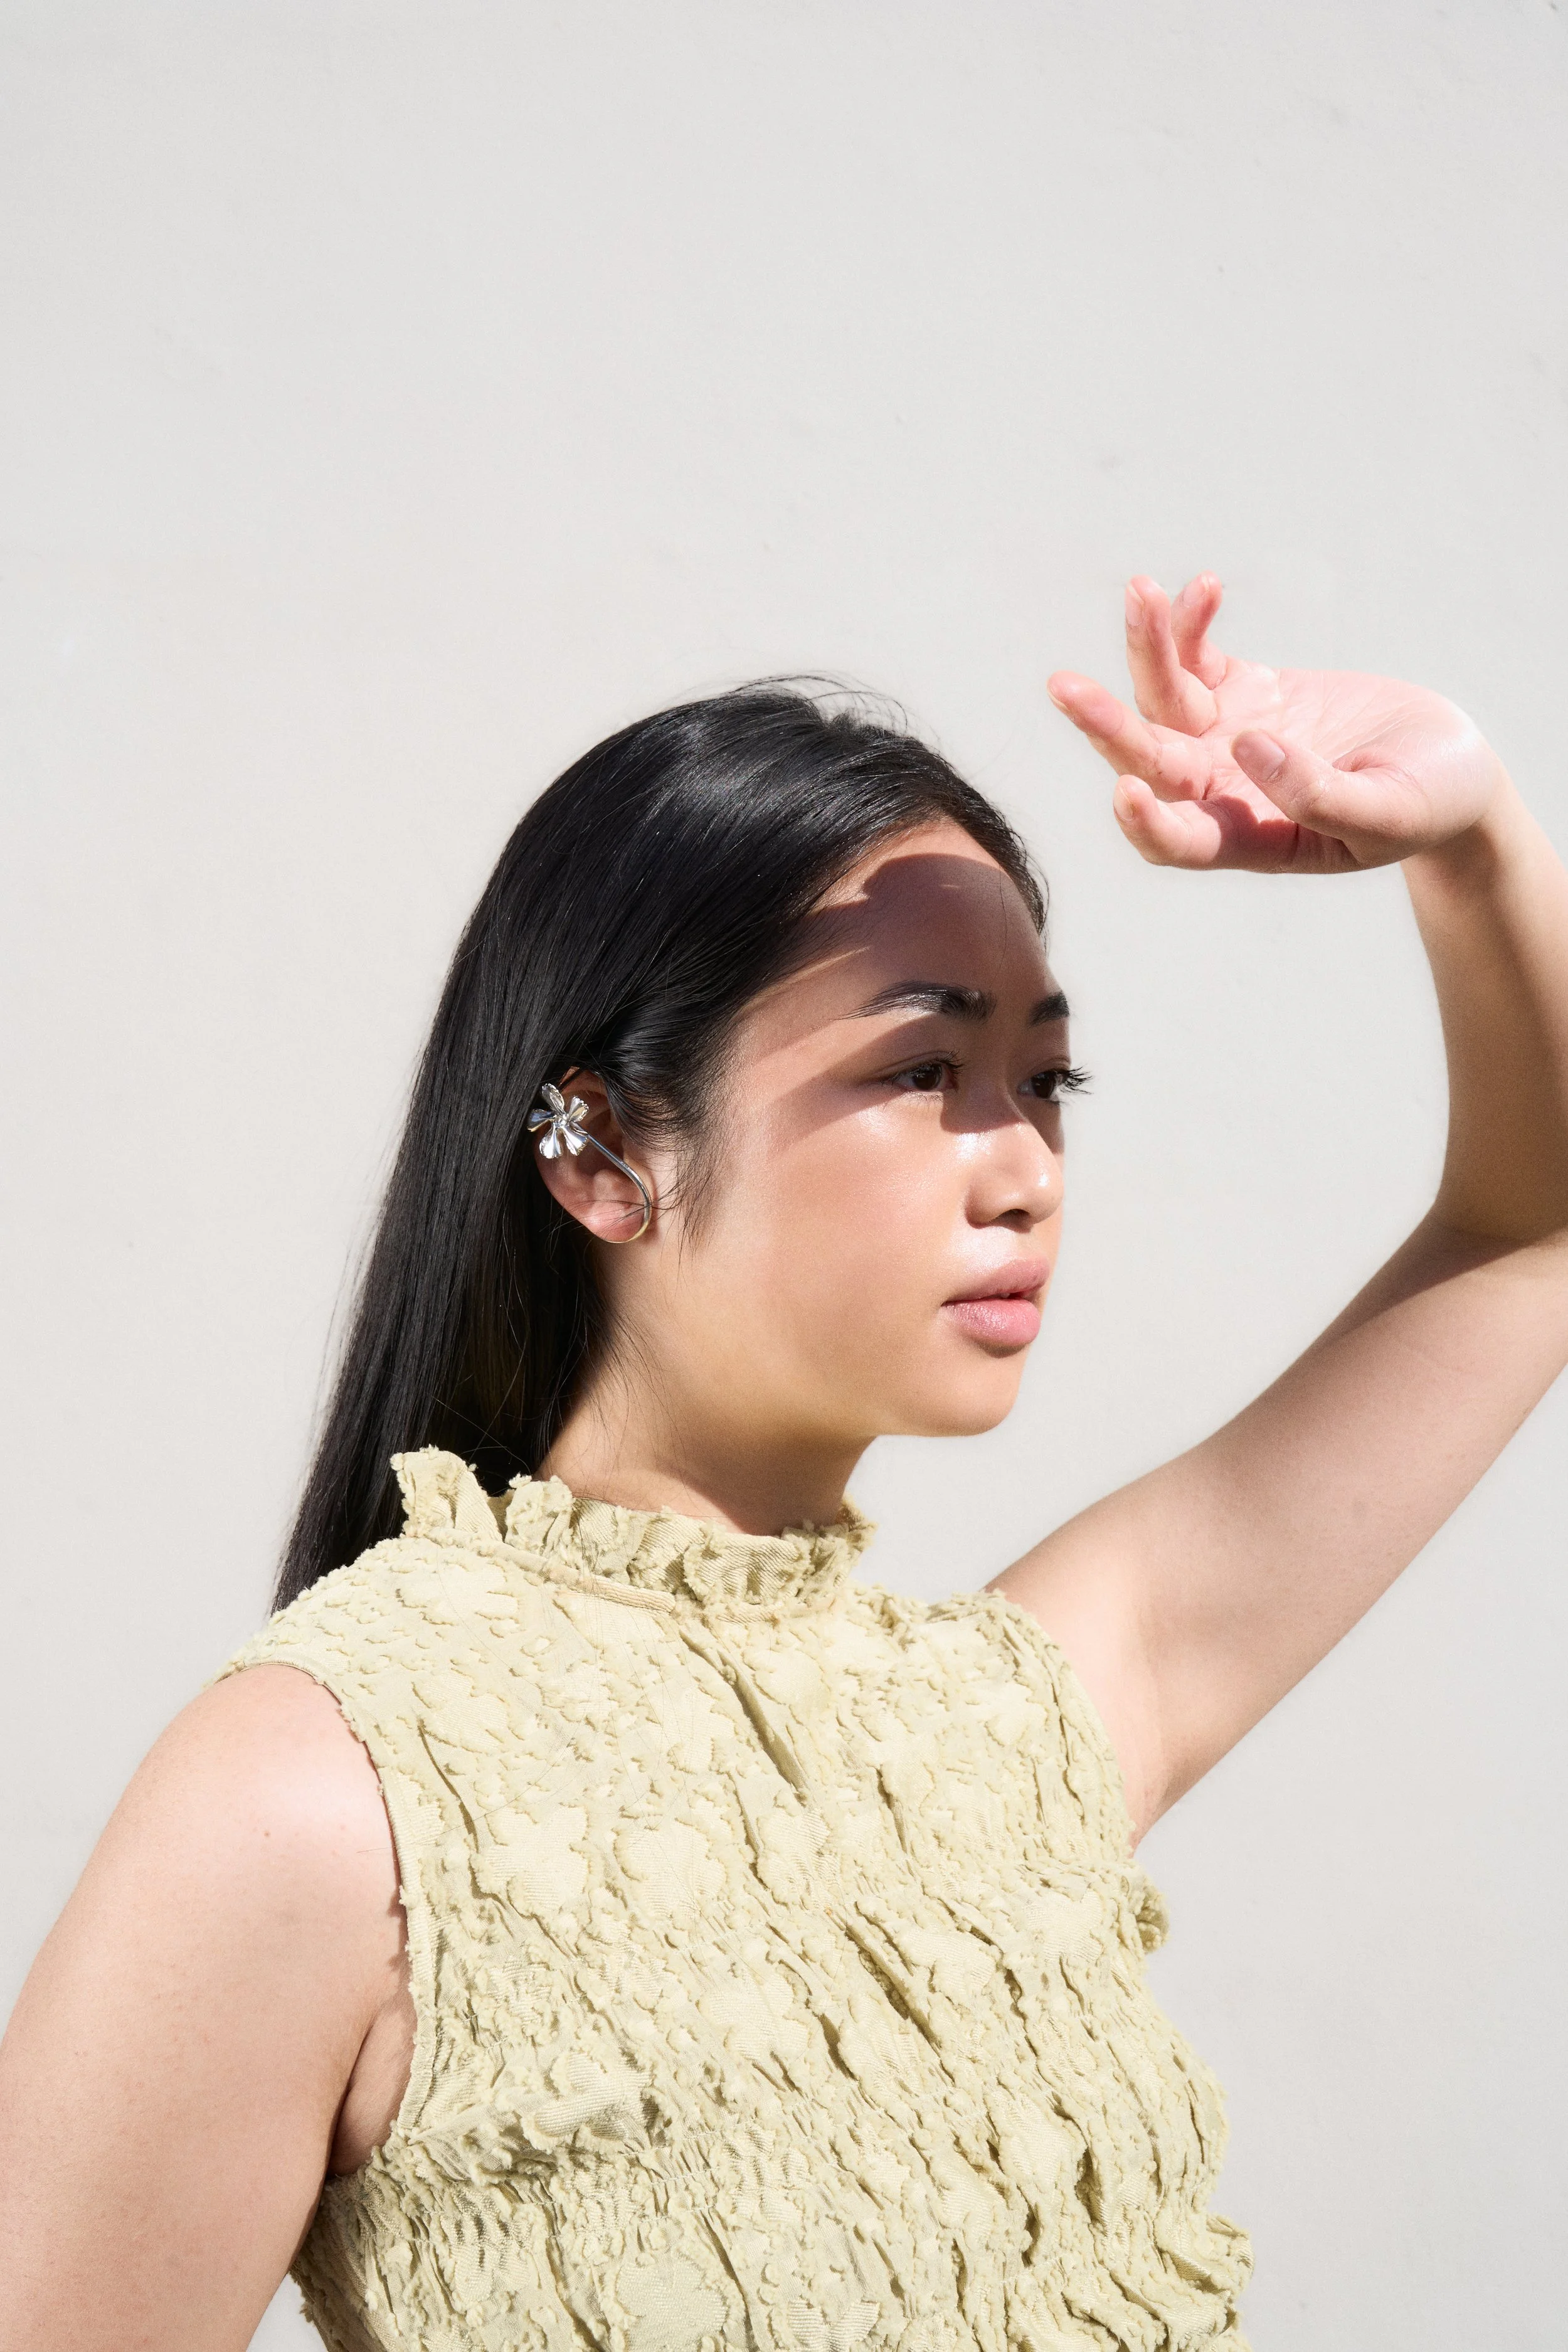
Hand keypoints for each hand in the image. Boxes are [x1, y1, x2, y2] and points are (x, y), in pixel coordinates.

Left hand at [1048, 574, 1506, 872]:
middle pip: (1150, 762)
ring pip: (1163, 698)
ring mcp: (1226, 739)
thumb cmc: (1426, 807)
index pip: (1179, 841)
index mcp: (1250, 838)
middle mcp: (1221, 791)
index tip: (1123, 790)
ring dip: (1147, 648)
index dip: (1147, 824)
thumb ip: (1320, 795)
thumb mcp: (1387, 814)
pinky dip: (1192, 624)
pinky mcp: (1244, 691)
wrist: (1448, 765)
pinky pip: (1198, 658)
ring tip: (1139, 591)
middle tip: (1064, 687)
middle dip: (1108, 726)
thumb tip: (1250, 748)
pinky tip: (1203, 586)